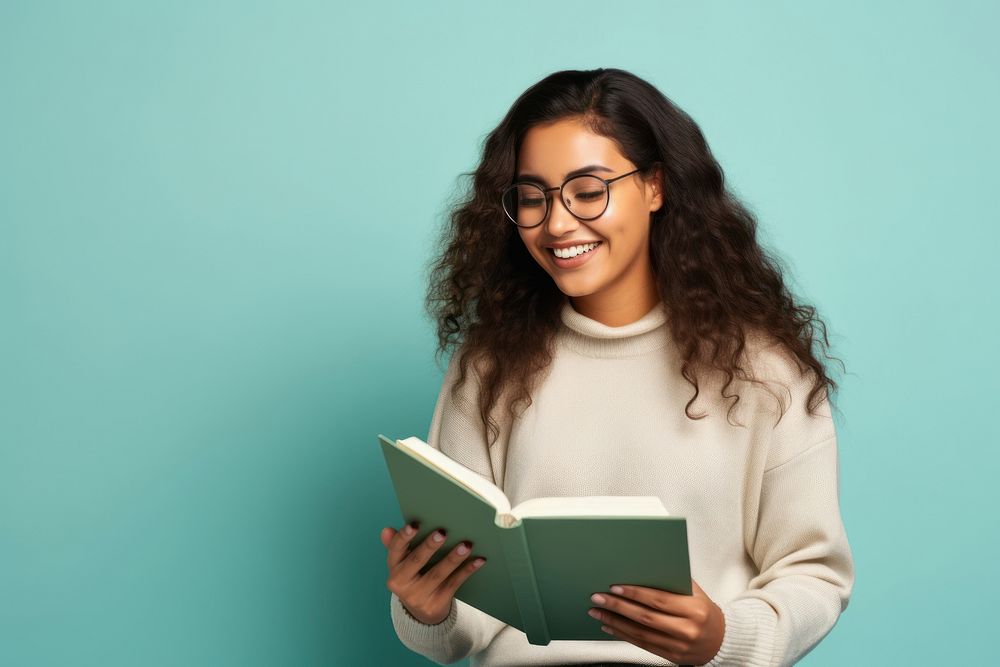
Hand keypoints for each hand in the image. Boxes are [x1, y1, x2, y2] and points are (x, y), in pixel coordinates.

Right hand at [381, 522, 486, 624]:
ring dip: (453, 558)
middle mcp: (402, 584)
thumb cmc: (414, 577)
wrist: (422, 612)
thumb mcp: (404, 563)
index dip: (404, 537)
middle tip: (443, 532)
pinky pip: (454, 584)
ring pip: (438, 574)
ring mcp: (419, 596)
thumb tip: (386, 530)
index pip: (395, 550)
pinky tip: (479, 560)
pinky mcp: (436, 604)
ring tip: (466, 544)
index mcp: (394, 568)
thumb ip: (398, 545)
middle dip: (429, 546)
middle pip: (417, 561)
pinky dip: (467, 571)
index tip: (414, 524)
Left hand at [587, 579, 724, 665]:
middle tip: (598, 597)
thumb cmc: (704, 611)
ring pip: (640, 633)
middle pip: (645, 617)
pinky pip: (642, 645)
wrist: (720, 640)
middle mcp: (686, 629)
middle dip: (618, 606)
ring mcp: (678, 646)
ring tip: (598, 611)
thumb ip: (673, 581)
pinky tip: (610, 626)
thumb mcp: (695, 592)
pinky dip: (623, 635)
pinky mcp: (671, 657)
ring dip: (615, 622)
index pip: (659, 599)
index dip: (635, 593)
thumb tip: (644, 567)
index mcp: (694, 609)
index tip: (615, 586)